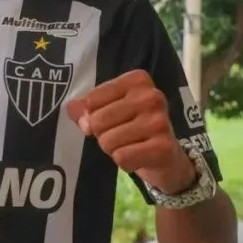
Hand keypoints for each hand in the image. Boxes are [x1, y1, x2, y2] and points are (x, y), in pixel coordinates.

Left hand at [66, 70, 194, 193]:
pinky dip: (125, 162)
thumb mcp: (111, 110)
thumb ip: (86, 108)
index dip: (91, 116)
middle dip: (103, 135)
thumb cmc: (134, 127)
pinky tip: (139, 157)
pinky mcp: (163, 146)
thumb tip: (75, 112)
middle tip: (122, 136)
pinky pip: (121, 158)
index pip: (91, 99)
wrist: (168, 157)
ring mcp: (159, 121)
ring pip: (108, 141)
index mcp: (137, 80)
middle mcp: (152, 96)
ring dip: (113, 150)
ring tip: (131, 146)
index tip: (108, 119)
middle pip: (98, 121)